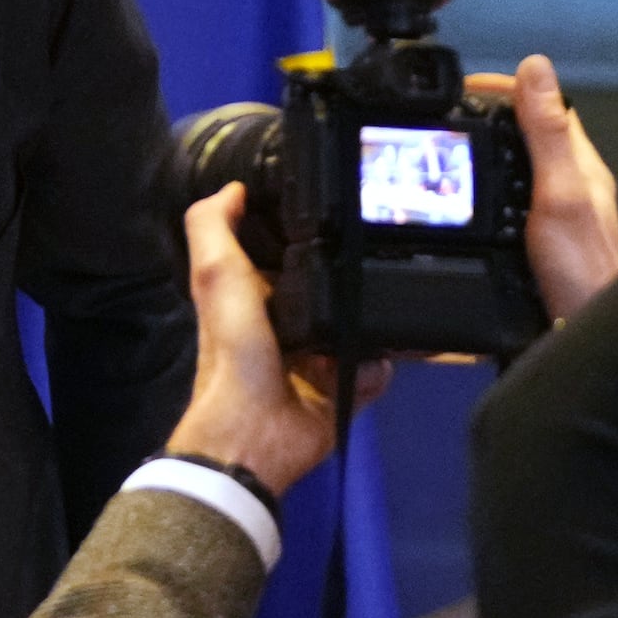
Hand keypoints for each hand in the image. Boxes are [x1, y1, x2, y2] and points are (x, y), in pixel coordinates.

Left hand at [167, 187, 374, 497]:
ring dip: (379, 313)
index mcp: (255, 296)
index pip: (284, 251)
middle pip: (331, 284)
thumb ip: (212, 228)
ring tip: (405, 286)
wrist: (256, 431)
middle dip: (356, 269)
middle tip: (391, 241)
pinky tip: (394, 342)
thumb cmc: (233, 347)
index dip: (303, 228)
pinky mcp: (344, 389)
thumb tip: (235, 187)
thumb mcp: (214, 276)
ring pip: (361, 324)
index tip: (338, 200)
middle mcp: (289, 324)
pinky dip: (384, 359)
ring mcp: (319, 358)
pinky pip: (377, 366)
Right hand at [470, 56, 617, 317]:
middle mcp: (572, 184)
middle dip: (491, 117)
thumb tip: (536, 68)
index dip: (508, 88)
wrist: (588, 334)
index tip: (467, 87)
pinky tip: (469, 205)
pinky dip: (487, 192)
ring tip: (451, 150)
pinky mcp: (542, 243)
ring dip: (488, 153)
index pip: (547, 104)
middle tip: (449, 115)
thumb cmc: (580, 272)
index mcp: (579, 163)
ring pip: (520, 168)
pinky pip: (512, 203)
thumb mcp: (558, 194)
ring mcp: (558, 215)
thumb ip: (545, 134)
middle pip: (530, 134)